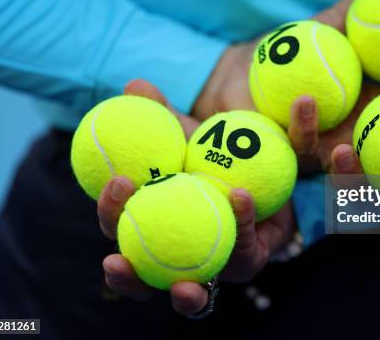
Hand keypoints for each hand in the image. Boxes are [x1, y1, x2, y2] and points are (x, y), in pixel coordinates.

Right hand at [98, 79, 295, 316]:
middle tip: (122, 260)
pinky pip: (247, 251)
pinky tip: (242, 196)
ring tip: (187, 285)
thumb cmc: (217, 155)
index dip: (110, 214)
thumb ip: (163, 115)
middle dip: (130, 279)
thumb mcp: (190, 133)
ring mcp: (211, 267)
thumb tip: (135, 84)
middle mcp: (175, 256)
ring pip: (194, 296)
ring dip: (185, 294)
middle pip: (144, 280)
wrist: (268, 167)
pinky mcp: (249, 262)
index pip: (120, 228)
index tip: (116, 184)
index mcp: (151, 224)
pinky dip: (244, 223)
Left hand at [289, 0, 379, 173]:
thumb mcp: (328, 24)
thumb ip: (360, 4)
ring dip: (352, 168)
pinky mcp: (295, 154)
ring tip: (348, 146)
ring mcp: (328, 149)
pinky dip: (305, 126)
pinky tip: (304, 102)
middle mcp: (359, 133)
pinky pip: (302, 144)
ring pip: (349, 169)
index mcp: (374, 104)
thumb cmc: (294, 50)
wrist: (246, 71)